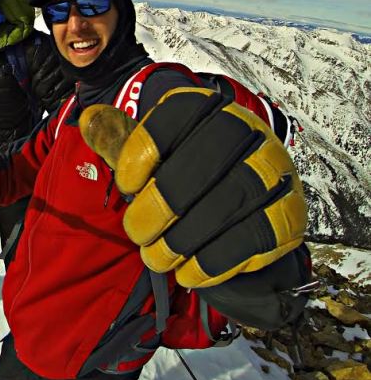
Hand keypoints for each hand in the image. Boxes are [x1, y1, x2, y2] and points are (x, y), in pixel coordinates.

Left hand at [80, 87, 305, 288]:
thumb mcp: (146, 154)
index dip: (143, 151)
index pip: (176, 114)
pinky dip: (215, 261)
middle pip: (205, 159)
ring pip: (231, 199)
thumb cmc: (179, 175)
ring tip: (157, 257)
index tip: (124, 185)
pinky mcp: (289, 213)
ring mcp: (273, 170)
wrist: (235, 208)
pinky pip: (255, 237)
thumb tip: (89, 119)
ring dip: (185, 236)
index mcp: (204, 107)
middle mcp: (246, 130)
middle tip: (136, 233)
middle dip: (162, 202)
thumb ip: (117, 139)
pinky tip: (189, 272)